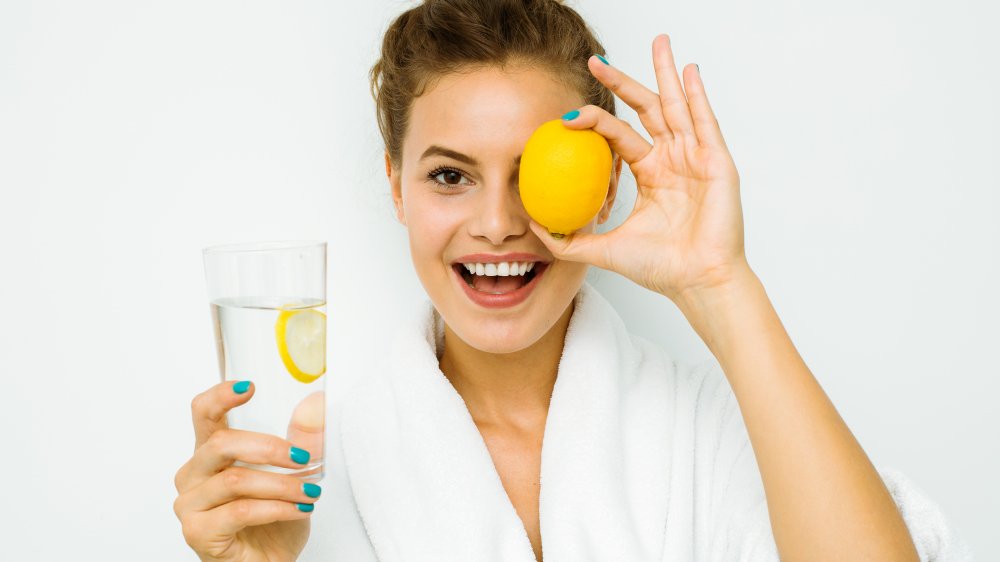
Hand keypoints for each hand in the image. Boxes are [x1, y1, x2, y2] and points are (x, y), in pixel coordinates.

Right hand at [173, 381, 322, 561]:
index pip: (204, 413)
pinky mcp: (198, 533)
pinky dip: (277, 508)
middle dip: (269, 448)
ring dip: (281, 485)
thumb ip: (302, 438)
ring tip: (310, 492)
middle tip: (303, 458)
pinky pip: (240, 512)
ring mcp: (190, 505)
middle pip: (221, 444)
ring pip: (235, 480)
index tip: (250, 386)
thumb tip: (315, 403)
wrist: (270, 561)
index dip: (221, 395)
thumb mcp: (295, 473)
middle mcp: (193, 474)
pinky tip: (299, 510)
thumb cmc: (274, 518)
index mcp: (210, 452)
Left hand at [528, 34, 751, 301]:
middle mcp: (673, 160)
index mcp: (651, 174)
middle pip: (647, 109)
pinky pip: (704, 122)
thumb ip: (570, 240)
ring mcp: (695, 158)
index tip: (566, 114)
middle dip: (623, 82)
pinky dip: (698, 95)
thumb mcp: (605, 250)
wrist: (696, 283)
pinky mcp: (716, 162)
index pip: (619, 136)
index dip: (594, 119)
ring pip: (676, 106)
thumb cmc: (661, 269)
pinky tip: (689, 71)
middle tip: (596, 60)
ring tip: (658, 42)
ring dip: (665, 73)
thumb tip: (534, 227)